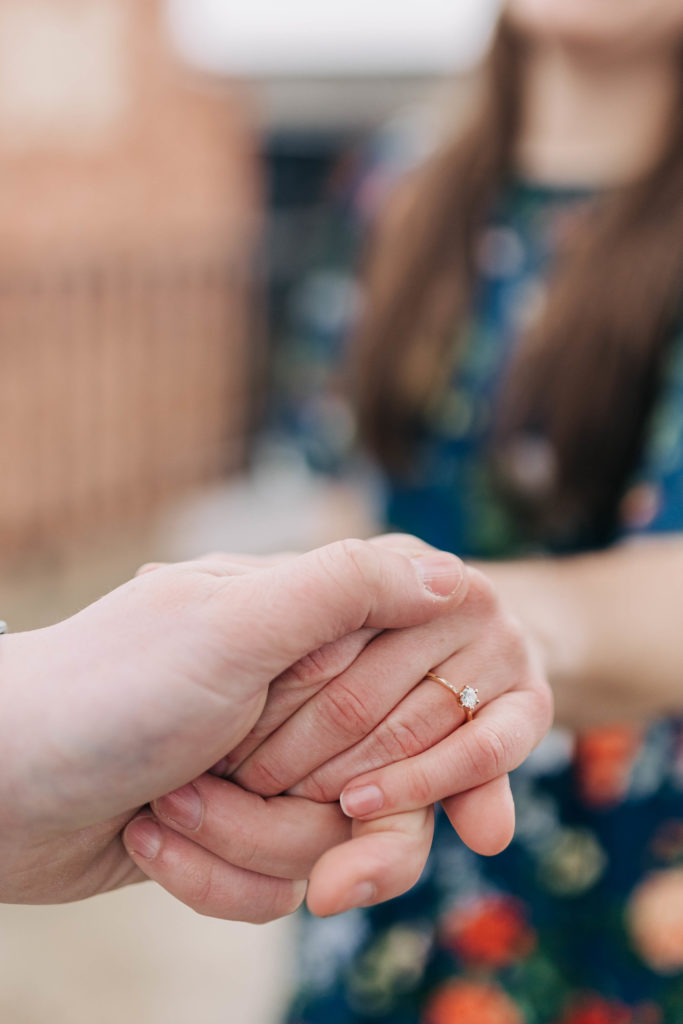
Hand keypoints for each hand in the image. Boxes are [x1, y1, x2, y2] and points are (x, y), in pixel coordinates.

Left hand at [144, 535, 551, 918]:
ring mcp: (261, 764)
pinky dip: (211, 877)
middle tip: (212, 787)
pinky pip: (273, 882)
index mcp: (299, 631)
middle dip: (291, 815)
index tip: (342, 780)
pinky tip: (151, 838)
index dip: (387, 744)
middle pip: (374, 786)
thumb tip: (455, 571)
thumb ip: (345, 589)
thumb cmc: (111, 692)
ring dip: (235, 844)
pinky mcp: (233, 828)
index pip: (405, 690)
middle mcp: (289, 696)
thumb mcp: (232, 625)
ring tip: (164, 807)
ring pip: (323, 845)